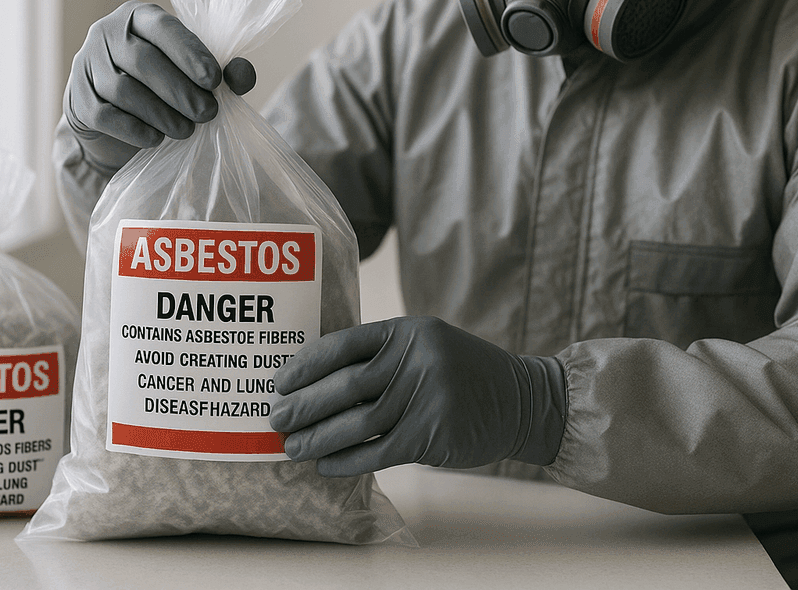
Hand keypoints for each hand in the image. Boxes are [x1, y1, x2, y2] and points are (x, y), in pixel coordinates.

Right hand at [63, 0, 257, 174]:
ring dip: (160, 113)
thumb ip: (223, 72)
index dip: (189, 53)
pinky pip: (105, 115)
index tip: (214, 80)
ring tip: (186, 130)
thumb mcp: (193, 73)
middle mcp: (107, 33)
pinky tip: (156, 138)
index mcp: (139, 16)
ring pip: (123, 89)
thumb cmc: (162, 85)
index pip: (163, 28)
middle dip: (180, 91)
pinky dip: (134, 129)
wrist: (115, 113)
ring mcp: (86, 64)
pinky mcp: (77, 98)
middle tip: (207, 113)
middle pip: (142, 60)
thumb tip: (244, 75)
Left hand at [269, 317, 566, 476]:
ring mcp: (427, 396)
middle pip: (346, 387)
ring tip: (292, 448)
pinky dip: (347, 461)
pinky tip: (325, 466)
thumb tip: (317, 382)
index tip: (279, 382)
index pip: (343, 344)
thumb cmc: (462, 373)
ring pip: (358, 423)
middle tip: (276, 419)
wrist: (521, 400)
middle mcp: (416, 359)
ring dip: (319, 438)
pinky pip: (378, 450)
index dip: (306, 365)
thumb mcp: (426, 345)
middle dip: (304, 405)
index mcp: (407, 331)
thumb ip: (382, 356)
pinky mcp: (434, 433)